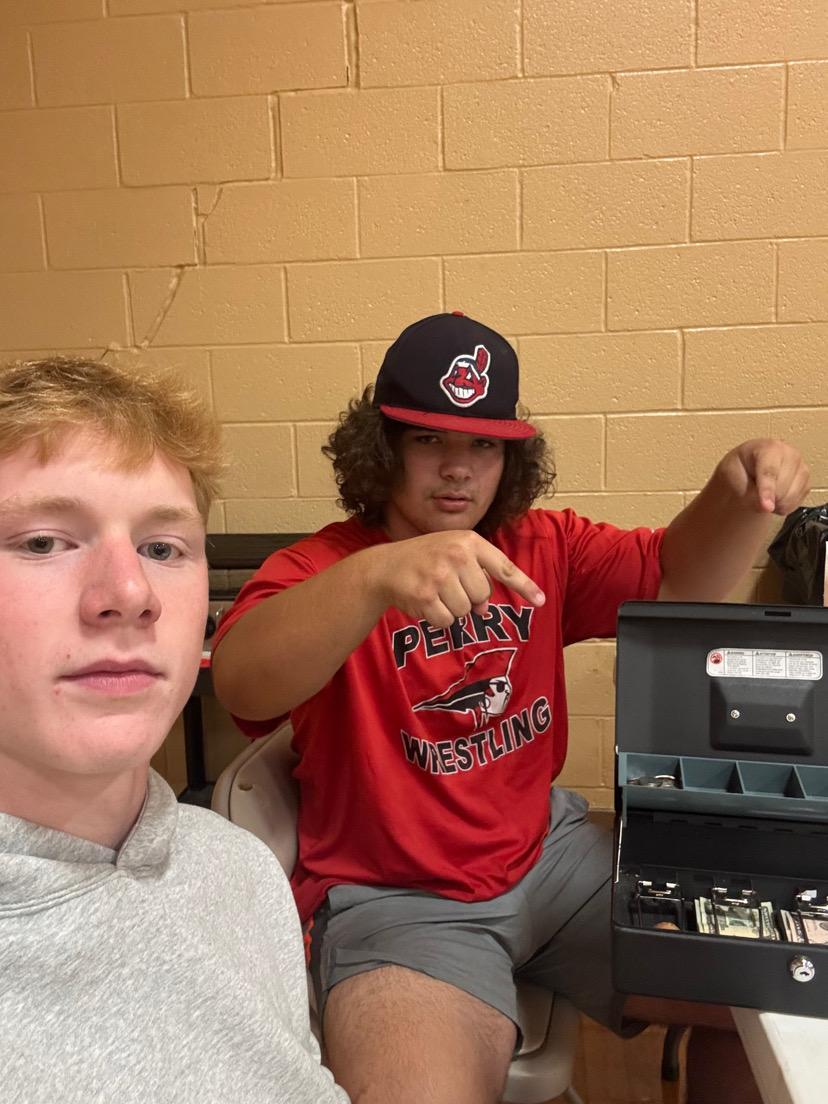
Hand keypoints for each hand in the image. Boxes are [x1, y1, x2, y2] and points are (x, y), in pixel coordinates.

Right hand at [367, 530, 544, 628]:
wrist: (384, 567)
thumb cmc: (426, 559)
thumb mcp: (454, 555)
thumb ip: (476, 575)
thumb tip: (484, 609)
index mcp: (468, 541)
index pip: (503, 567)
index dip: (524, 586)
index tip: (541, 601)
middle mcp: (456, 555)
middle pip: (483, 595)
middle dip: (469, 597)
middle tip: (448, 586)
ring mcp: (439, 576)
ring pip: (465, 611)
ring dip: (452, 608)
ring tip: (435, 591)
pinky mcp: (425, 596)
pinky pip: (446, 621)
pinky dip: (437, 618)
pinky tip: (425, 602)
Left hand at [719, 439, 809, 515]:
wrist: (748, 468)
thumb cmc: (740, 470)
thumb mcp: (733, 477)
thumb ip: (748, 492)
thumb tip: (768, 507)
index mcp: (769, 448)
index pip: (770, 472)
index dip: (767, 491)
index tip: (766, 507)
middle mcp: (791, 454)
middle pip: (781, 489)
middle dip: (766, 498)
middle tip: (753, 490)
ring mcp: (802, 468)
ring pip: (790, 498)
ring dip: (773, 503)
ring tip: (763, 492)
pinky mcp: (806, 482)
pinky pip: (795, 504)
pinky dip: (782, 506)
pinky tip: (774, 495)